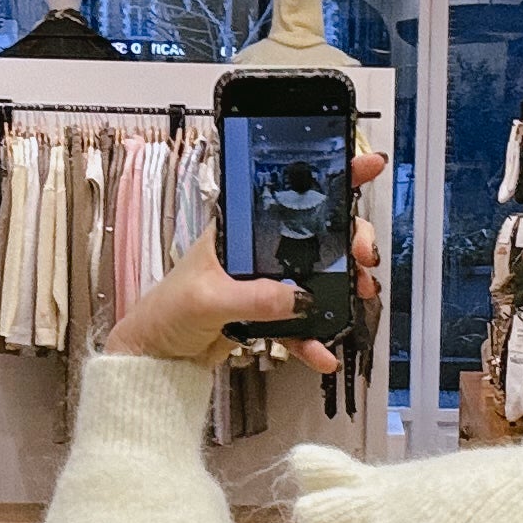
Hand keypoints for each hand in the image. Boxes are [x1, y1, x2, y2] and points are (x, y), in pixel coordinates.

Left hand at [106, 149, 383, 374]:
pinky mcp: (269, 314)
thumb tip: (299, 298)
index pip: (287, 193)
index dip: (329, 176)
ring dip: (343, 286)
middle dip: (349, 239)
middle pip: (317, 233)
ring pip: (318, 276)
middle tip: (365, 256)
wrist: (156, 356)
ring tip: (361, 293)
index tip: (366, 167)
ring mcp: (266, 281)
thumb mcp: (207, 299)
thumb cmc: (167, 312)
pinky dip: (315, 338)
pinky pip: (302, 323)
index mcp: (240, 229)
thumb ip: (253, 298)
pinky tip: (324, 354)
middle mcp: (258, 249)